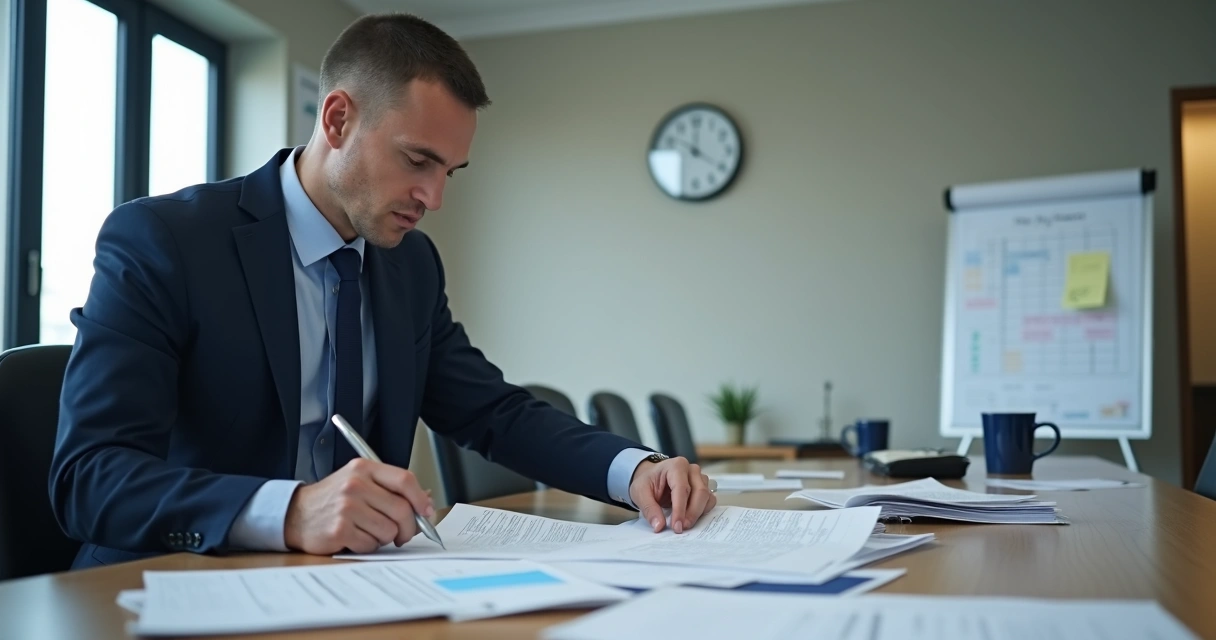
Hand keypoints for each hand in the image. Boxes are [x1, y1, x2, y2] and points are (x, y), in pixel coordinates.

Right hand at [283, 458, 434, 554]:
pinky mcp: (340, 529)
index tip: (426, 512)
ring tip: (369, 531)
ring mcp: (346, 507)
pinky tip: (355, 538)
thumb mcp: (360, 483)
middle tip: (402, 534)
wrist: (295, 514)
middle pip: (401, 509)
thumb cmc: (333, 500)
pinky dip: (368, 546)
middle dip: (408, 527)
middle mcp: (355, 484)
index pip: (404, 479)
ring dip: (384, 537)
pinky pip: (371, 544)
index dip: (420, 499)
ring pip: (389, 530)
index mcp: (363, 468)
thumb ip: (391, 489)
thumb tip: (426, 501)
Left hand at [628, 457, 715, 533]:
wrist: (653, 478)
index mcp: (676, 466)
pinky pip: (710, 501)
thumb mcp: (640, 493)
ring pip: (707, 497)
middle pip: (700, 492)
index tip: (676, 526)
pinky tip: (690, 519)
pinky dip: (702, 512)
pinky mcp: (704, 488)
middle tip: (681, 528)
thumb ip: (649, 509)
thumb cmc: (648, 482)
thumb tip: (659, 526)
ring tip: (684, 524)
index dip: (680, 509)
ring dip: (698, 514)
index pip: (682, 488)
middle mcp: (692, 470)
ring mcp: (700, 478)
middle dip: (692, 513)